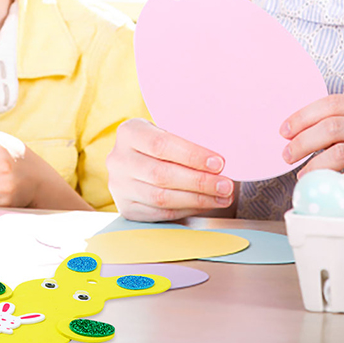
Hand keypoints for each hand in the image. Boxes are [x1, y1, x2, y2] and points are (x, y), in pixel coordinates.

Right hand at [106, 118, 234, 220]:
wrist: (137, 157)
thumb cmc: (161, 141)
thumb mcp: (167, 129)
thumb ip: (186, 140)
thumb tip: (219, 160)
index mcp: (128, 132)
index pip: (160, 145)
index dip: (191, 155)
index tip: (219, 163)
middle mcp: (118, 159)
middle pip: (162, 175)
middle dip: (199, 181)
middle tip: (226, 184)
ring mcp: (119, 186)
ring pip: (161, 198)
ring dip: (197, 199)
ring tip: (222, 196)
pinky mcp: (126, 208)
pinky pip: (160, 213)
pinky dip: (186, 209)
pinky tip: (205, 204)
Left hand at [281, 94, 343, 192]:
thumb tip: (296, 131)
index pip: (335, 103)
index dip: (304, 115)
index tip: (285, 130)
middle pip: (334, 126)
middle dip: (302, 140)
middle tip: (286, 154)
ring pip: (340, 152)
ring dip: (313, 164)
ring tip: (301, 173)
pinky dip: (332, 183)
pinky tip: (323, 187)